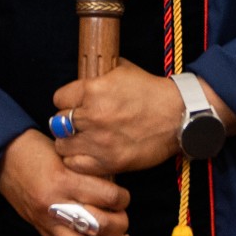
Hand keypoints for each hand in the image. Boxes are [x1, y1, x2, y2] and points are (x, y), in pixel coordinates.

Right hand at [0, 130, 129, 235]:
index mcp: (65, 180)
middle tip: (124, 219)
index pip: (108, 196)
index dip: (123, 198)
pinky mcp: (39, 229)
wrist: (2, 155)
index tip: (124, 196)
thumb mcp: (65, 153)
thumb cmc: (34, 148)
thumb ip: (86, 170)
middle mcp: (57, 204)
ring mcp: (47, 221)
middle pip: (99, 225)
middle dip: (120, 225)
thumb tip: (112, 186)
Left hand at [51, 58, 187, 176]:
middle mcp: (92, 116)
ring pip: (63, 145)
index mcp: (93, 90)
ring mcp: (99, 141)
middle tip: (80, 122)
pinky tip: (87, 153)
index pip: (59, 98)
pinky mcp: (109, 162)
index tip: (74, 104)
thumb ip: (96, 76)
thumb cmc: (150, 92)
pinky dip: (78, 160)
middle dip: (68, 121)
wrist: (177, 115)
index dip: (67, 100)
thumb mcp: (121, 70)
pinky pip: (75, 164)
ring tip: (81, 139)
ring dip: (70, 141)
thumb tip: (79, 79)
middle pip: (59, 122)